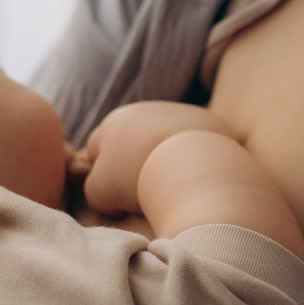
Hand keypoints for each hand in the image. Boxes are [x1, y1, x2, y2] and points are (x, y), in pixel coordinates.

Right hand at [78, 101, 231, 216]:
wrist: (193, 170)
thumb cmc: (137, 180)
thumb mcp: (99, 192)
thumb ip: (93, 187)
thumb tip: (107, 189)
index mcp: (115, 121)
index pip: (96, 148)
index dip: (101, 173)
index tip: (115, 194)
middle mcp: (147, 110)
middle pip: (132, 141)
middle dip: (134, 163)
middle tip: (143, 190)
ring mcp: (180, 113)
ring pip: (164, 139)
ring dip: (164, 157)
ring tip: (172, 184)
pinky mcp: (210, 123)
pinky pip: (195, 143)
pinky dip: (193, 157)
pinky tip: (196, 175)